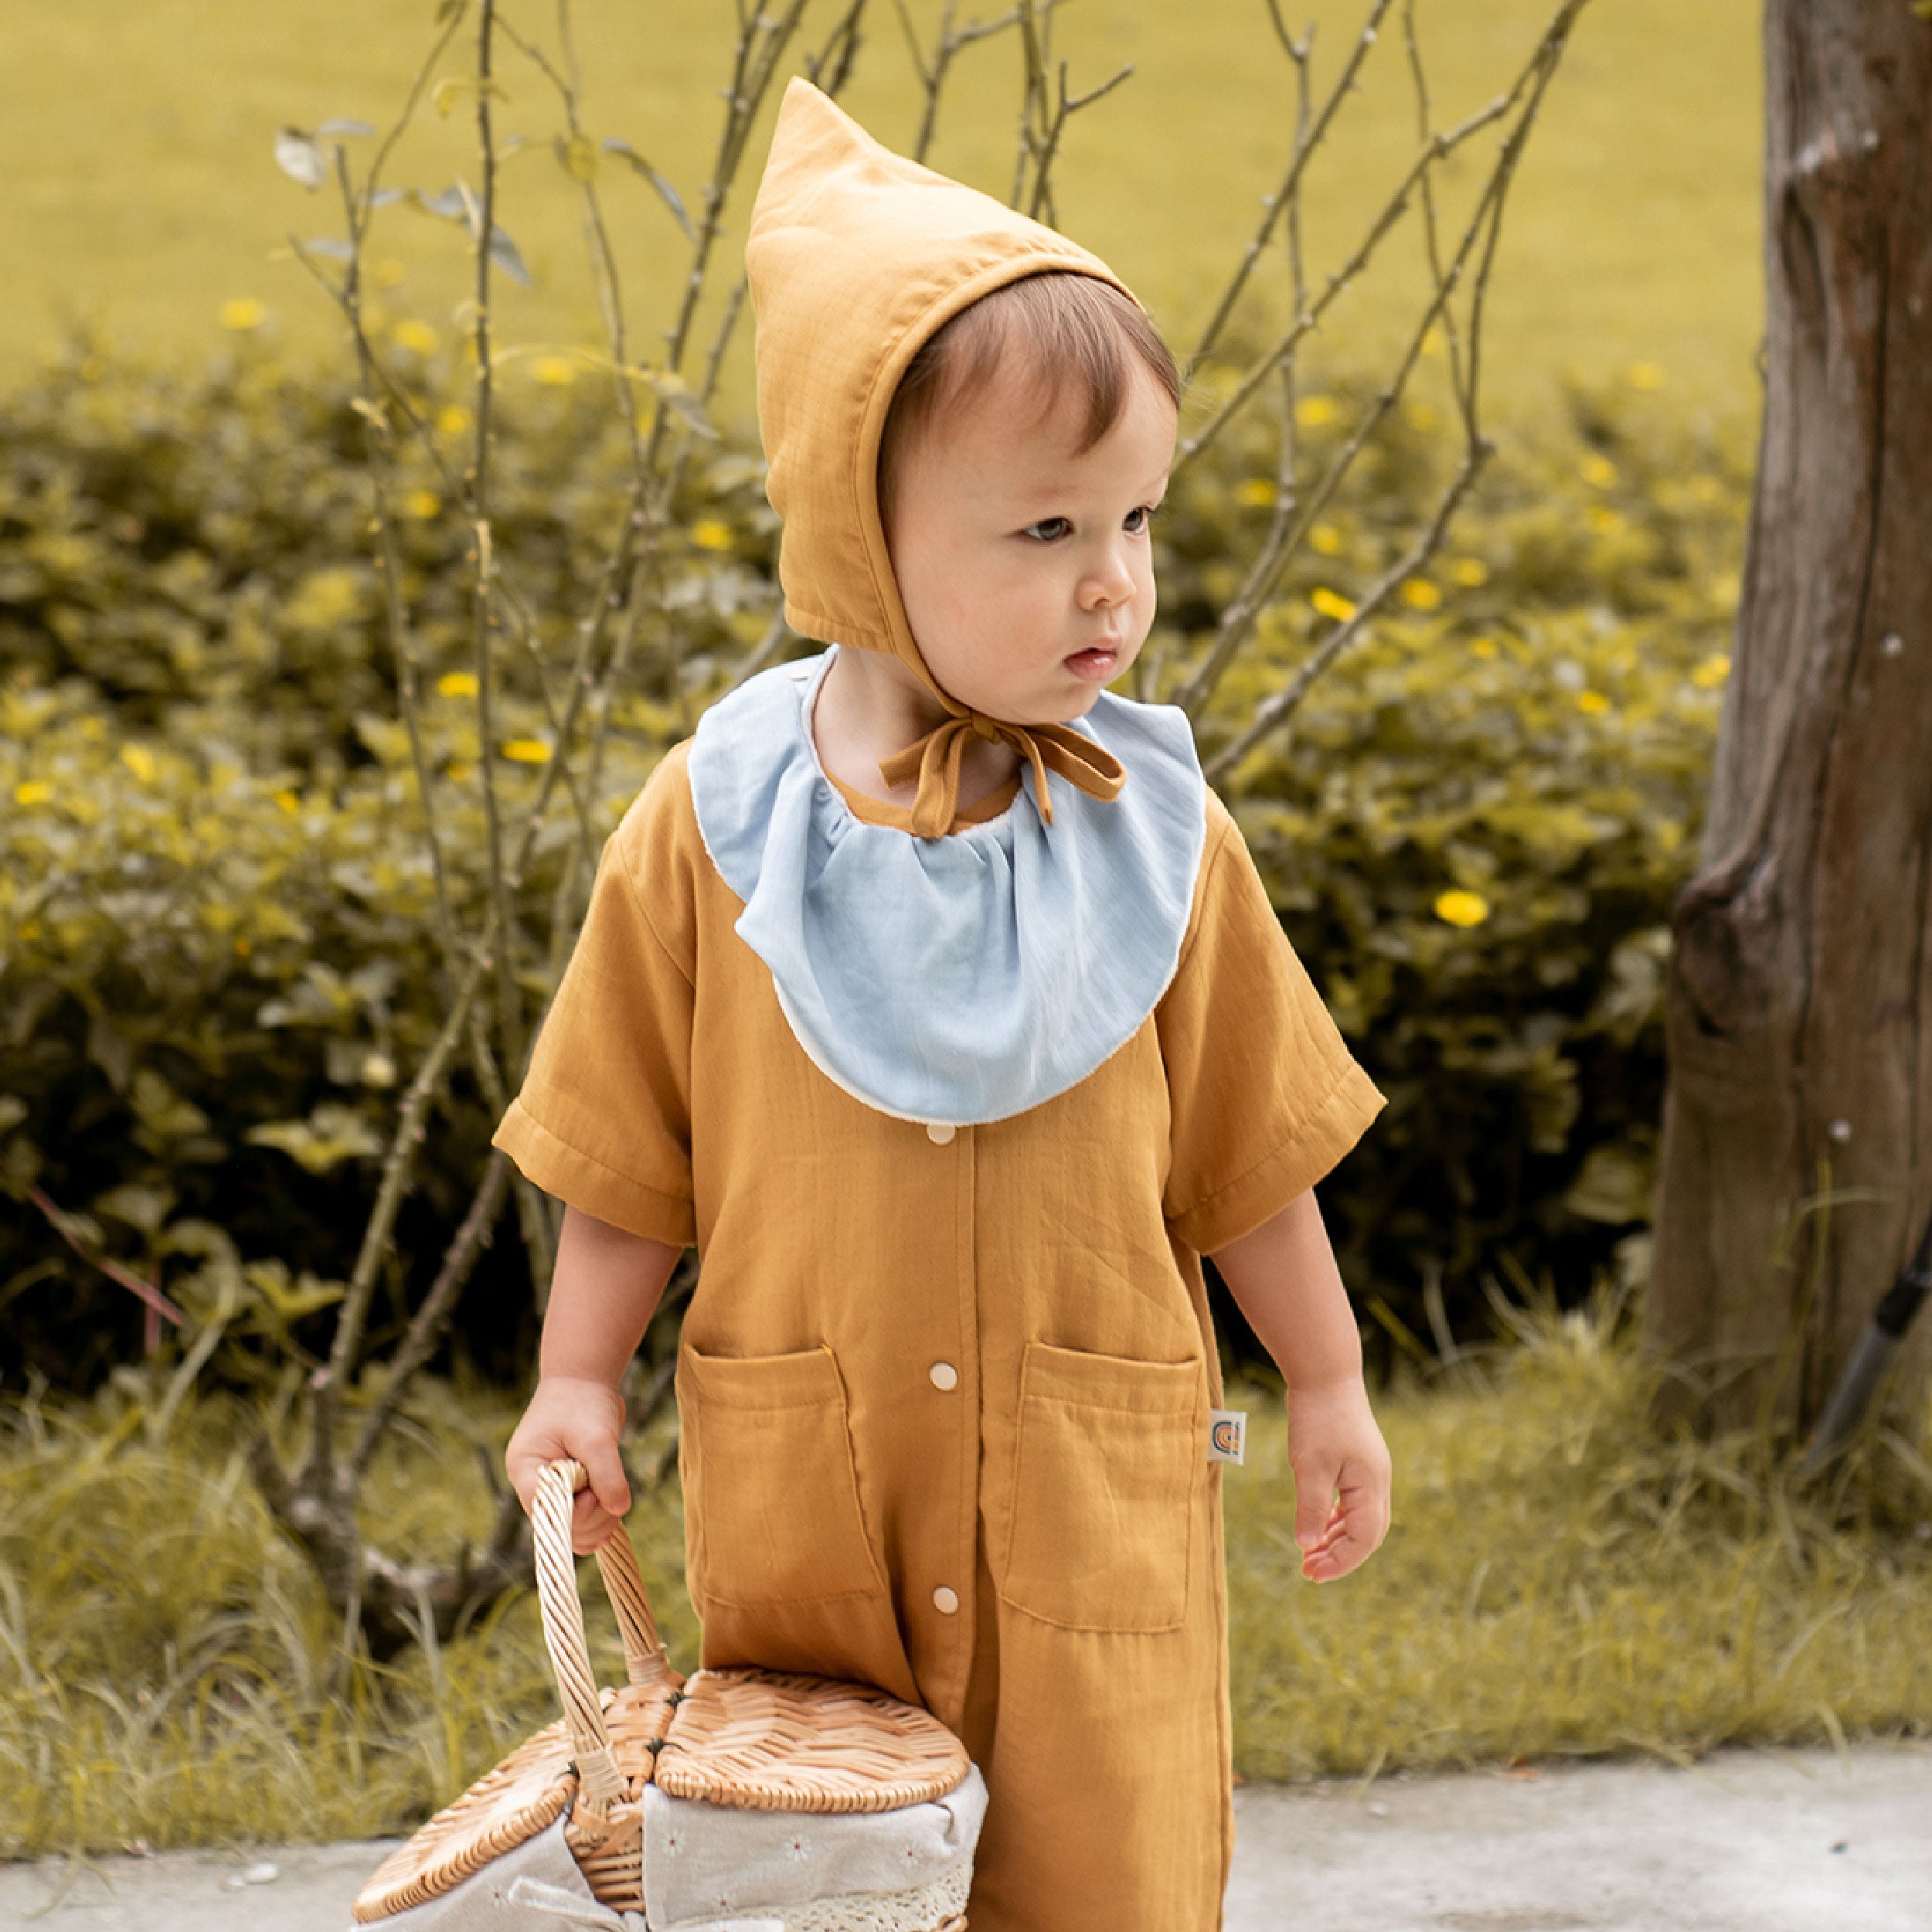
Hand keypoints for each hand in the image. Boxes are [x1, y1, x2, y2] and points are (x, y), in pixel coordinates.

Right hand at [505, 1375, 631, 1553]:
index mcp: (525, 1469)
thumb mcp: (597, 1437)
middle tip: (611, 1497)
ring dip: (598, 1522)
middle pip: (559, 1525)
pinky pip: (582, 1517)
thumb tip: (619, 1509)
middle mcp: (534, 1483)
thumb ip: (607, 1474)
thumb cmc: (584, 1401)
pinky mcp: (571, 1487)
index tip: (592, 1497)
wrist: (585, 1379)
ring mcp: (552, 1487)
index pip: (542, 1511)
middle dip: (590, 1520)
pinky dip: (599, 1519)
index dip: (571, 1515)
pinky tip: (613, 1517)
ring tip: (616, 1499)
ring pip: (573, 1526)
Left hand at [1285, 1376, 1390, 1582]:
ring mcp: (1370, 1472)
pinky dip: (1337, 1519)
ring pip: (1361, 1519)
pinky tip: (1319, 1526)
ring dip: (1337, 1539)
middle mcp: (1377, 1482)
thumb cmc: (1318, 1418)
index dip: (1339, 1562)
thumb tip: (1307, 1546)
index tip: (1311, 1573)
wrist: (1325, 1375)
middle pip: (1367, 1534)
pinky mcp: (1359, 1463)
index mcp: (1371, 1486)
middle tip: (1309, 1570)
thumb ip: (1311, 1508)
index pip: (1363, 1539)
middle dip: (1340, 1556)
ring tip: (1310, 1553)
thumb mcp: (1310, 1467)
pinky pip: (1354, 1503)